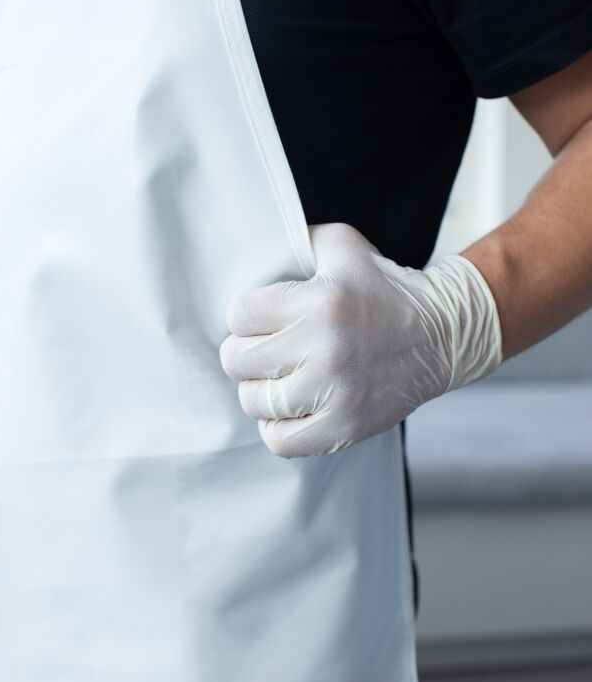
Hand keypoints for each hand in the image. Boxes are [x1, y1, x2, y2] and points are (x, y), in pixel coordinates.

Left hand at [219, 222, 501, 457]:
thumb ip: (295, 239)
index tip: (261, 318)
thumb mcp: (342, 246)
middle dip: (246, 351)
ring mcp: (337, 394)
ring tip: (278, 377)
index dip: (245, 315)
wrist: (442, 334)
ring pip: (254, 402)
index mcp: (322, 302)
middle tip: (267, 348)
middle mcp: (327, 349)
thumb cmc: (383, 287)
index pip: (239, 315)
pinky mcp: (346, 428)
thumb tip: (253, 249)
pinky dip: (277, 427)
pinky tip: (291, 407)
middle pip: (239, 360)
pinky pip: (280, 441)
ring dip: (259, 390)